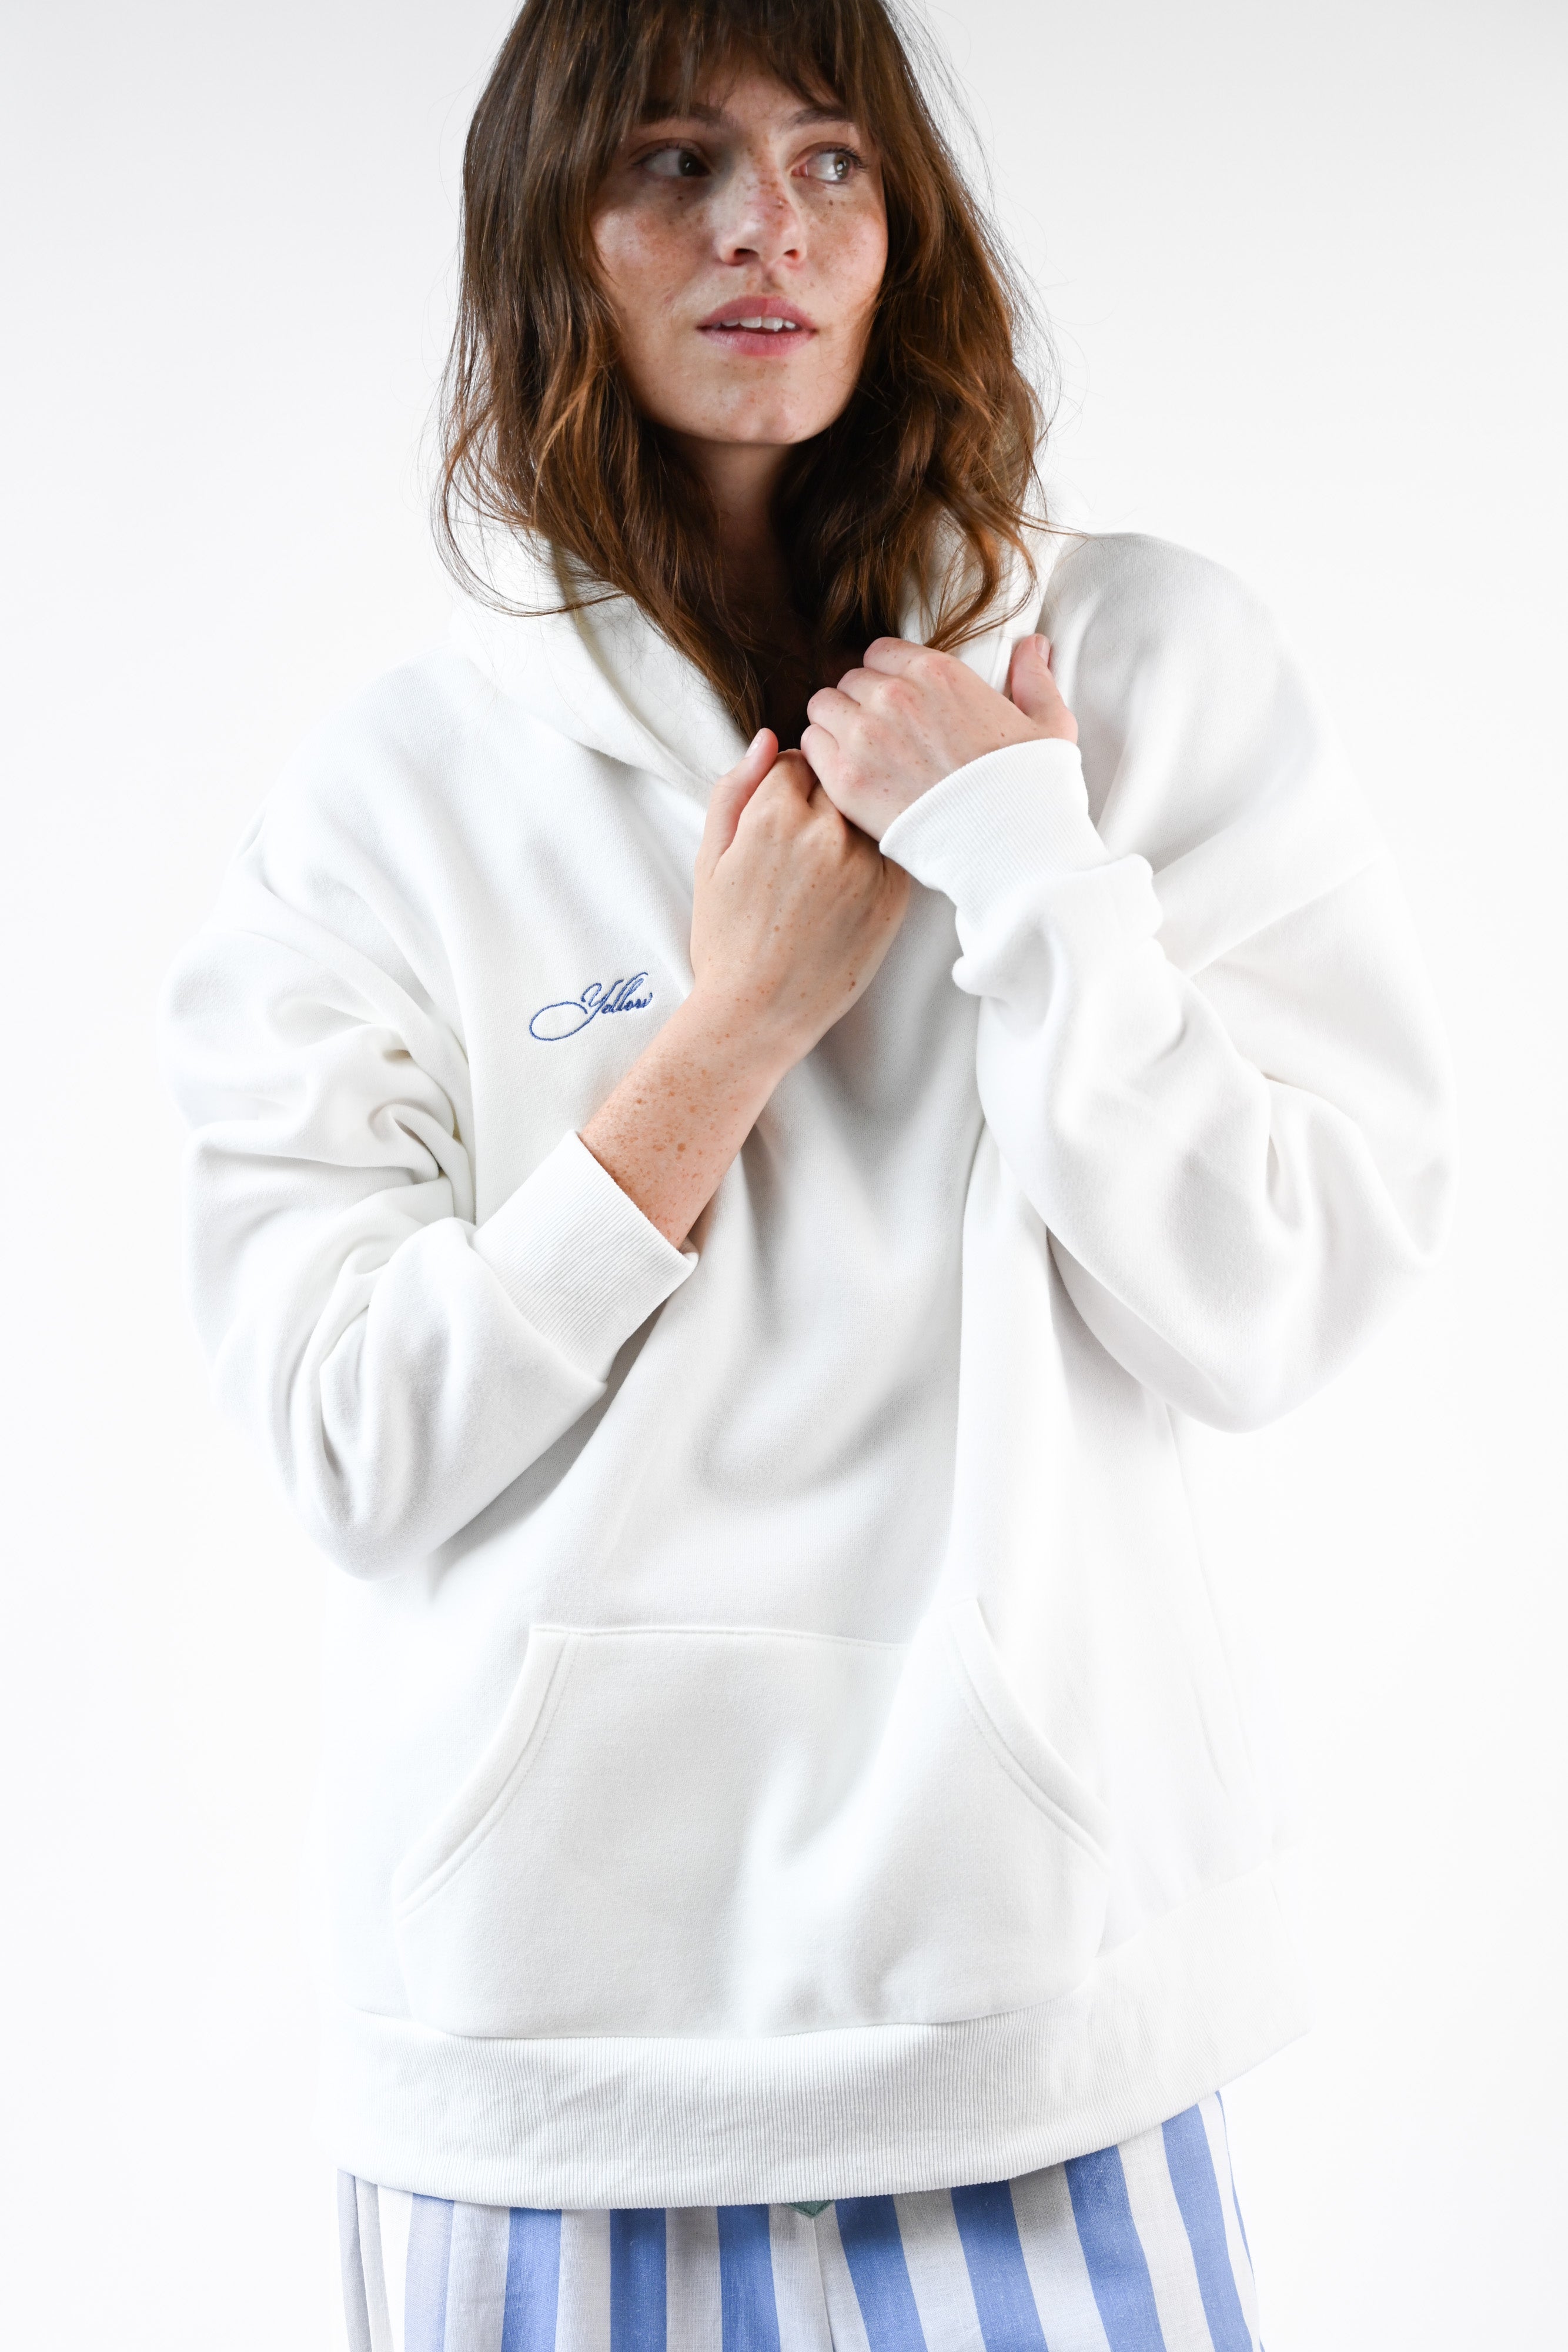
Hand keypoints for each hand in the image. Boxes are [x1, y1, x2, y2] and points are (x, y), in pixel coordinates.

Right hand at [579, 732, 908, 1245]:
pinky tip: (844, 892)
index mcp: (774, 815)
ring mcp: (866, 864)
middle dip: (823, 801)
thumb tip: (769, 738)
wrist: (758, 1014)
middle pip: (839, 780)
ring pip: (867, 812)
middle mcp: (826, 833)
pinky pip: (889, 849)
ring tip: (823, 872)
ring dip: (851, 827)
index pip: (797, 759)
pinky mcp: (894, 894)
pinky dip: (873, 858)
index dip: (787, 787)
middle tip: (802, 847)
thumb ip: (734, 789)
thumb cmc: (726, 939)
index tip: (780, 818)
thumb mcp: (710, 859)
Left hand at [801, 634, 1077, 839]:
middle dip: (861, 704)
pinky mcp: (846, 778)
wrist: (1009, 845)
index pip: (880, 653)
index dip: (885, 678)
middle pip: (850, 681)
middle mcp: (894, 695)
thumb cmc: (1029, 789)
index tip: (895, 703)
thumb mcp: (1048, 724)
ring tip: (858, 755)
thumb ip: (1033, 680)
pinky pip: (809, 746)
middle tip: (879, 736)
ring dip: (835, 727)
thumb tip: (1034, 647)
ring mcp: (865, 735)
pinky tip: (846, 775)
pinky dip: (822, 757)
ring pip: (823, 708)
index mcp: (936, 673)